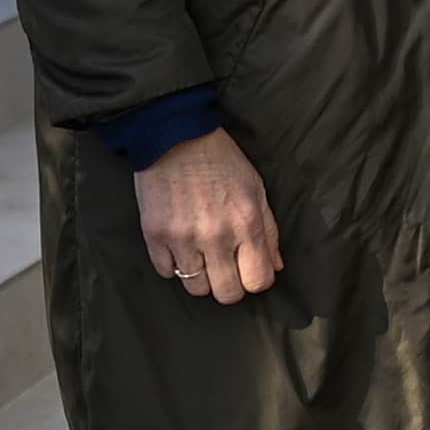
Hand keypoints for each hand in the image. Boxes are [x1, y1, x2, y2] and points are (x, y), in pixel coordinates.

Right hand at [135, 128, 283, 305]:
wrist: (174, 135)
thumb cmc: (221, 160)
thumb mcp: (255, 189)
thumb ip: (268, 231)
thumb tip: (276, 267)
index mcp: (247, 223)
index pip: (258, 281)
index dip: (255, 280)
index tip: (248, 271)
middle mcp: (216, 236)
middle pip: (227, 293)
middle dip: (229, 286)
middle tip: (224, 268)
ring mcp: (183, 238)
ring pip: (195, 288)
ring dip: (200, 276)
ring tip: (200, 254)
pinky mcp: (154, 235)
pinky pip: (166, 273)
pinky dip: (173, 265)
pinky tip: (179, 246)